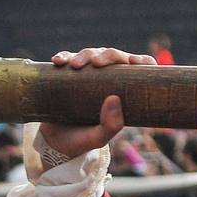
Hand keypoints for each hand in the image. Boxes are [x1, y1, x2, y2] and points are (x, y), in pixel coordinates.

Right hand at [41, 48, 156, 158]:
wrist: (55, 142)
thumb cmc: (82, 140)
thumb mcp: (98, 138)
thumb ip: (110, 126)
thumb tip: (114, 99)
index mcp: (123, 92)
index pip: (140, 70)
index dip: (142, 61)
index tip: (133, 62)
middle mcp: (108, 78)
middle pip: (114, 57)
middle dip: (106, 56)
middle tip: (96, 63)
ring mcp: (88, 73)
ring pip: (91, 54)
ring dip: (84, 55)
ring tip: (74, 65)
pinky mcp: (68, 72)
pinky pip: (67, 58)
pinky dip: (64, 56)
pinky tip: (58, 61)